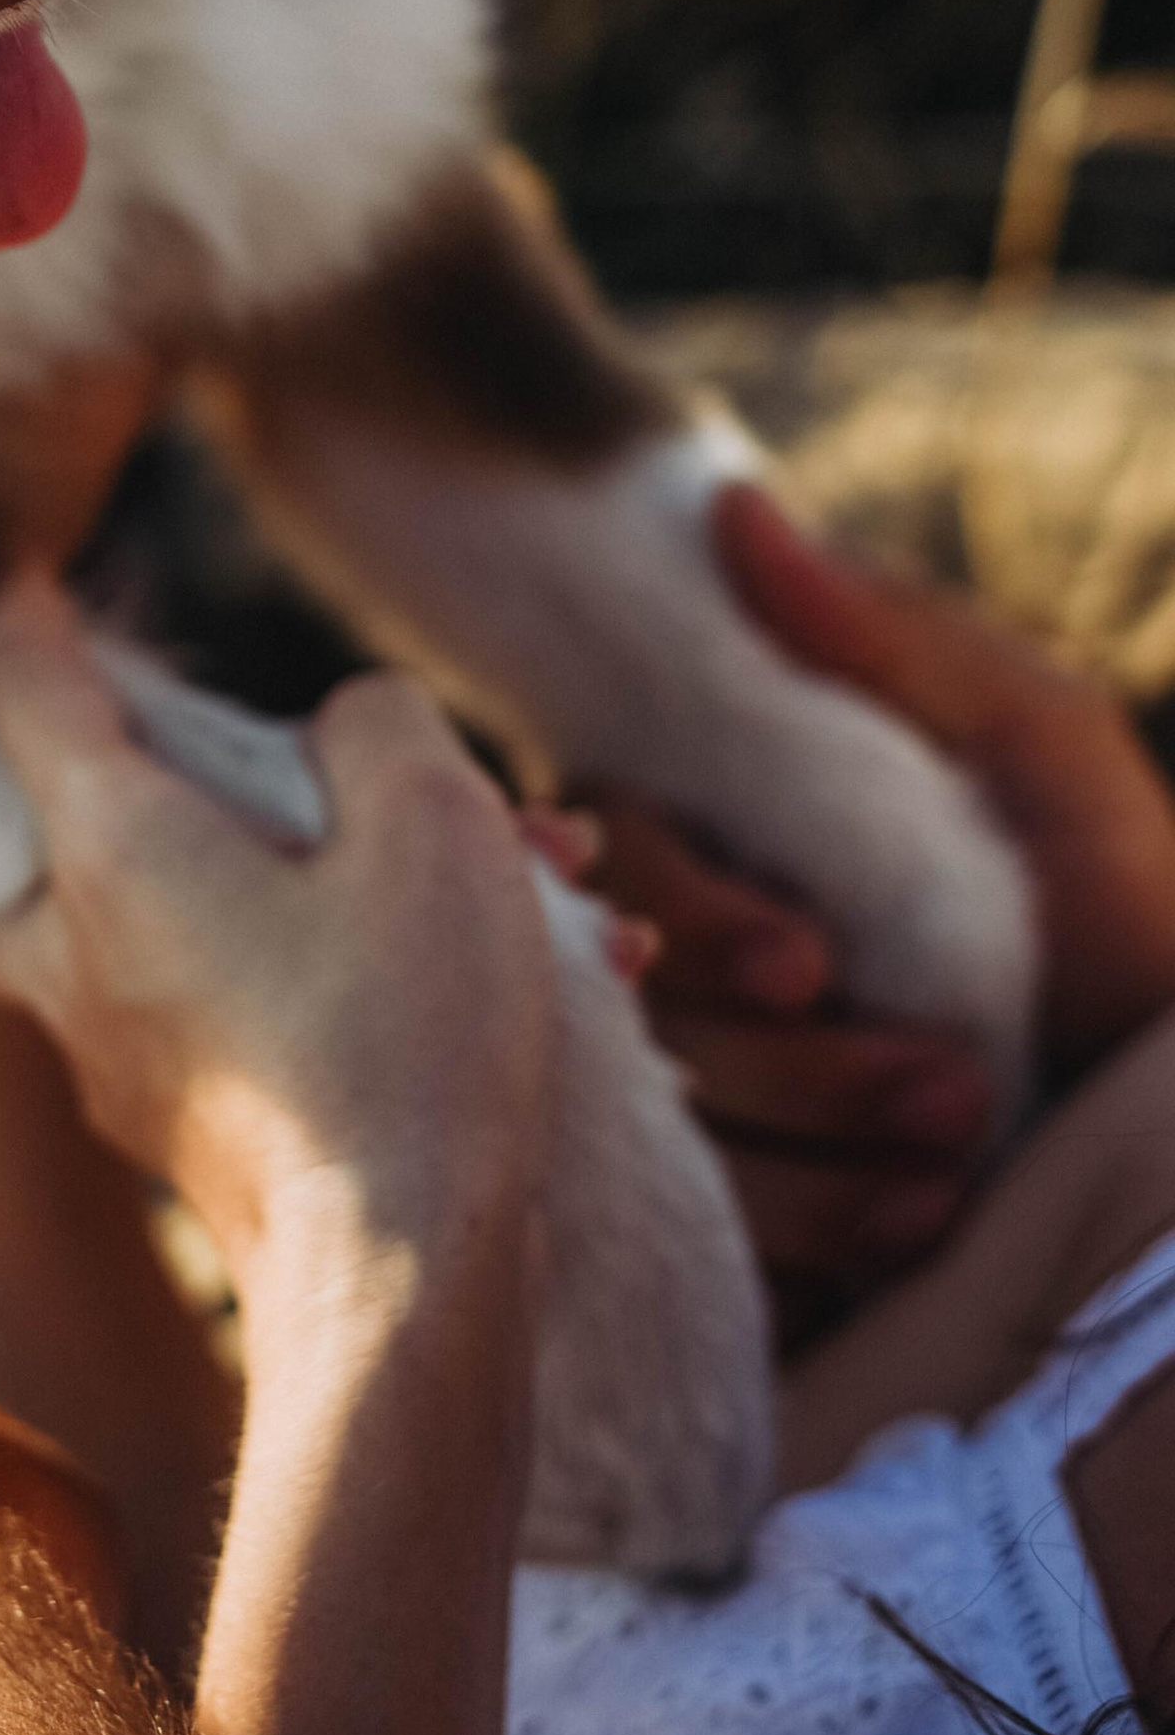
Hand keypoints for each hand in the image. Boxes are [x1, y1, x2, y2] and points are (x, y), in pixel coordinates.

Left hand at [0, 578, 555, 1323]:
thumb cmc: (405, 1042)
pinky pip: (253, 1009)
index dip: (30, 611)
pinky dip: (359, 971)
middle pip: (60, 823)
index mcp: (107, 848)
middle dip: (156, 777)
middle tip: (260, 758)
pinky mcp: (194, 1134)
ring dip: (340, 875)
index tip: (28, 576)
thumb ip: (373, 726)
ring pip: (191, 920)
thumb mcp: (428, 815)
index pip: (19, 683)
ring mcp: (126, 1057)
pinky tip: (531, 974)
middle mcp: (81, 952)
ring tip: (536, 871)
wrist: (407, 1298)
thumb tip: (342, 740)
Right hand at [584, 485, 1174, 1328]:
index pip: (612, 852)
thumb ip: (894, 640)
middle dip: (791, 1056)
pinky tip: (929, 1222)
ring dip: (825, 1136)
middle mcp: (689, 953)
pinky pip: (706, 1226)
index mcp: (732, 825)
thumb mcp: (1041, 754)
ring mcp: (707, 1089)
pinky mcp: (733, 1211)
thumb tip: (734, 509)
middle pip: (627, 999)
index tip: (805, 960)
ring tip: (969, 1147)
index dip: (693, 915)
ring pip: (666, 1117)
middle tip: (953, 1086)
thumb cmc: (1131, 912)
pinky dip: (819, 1224)